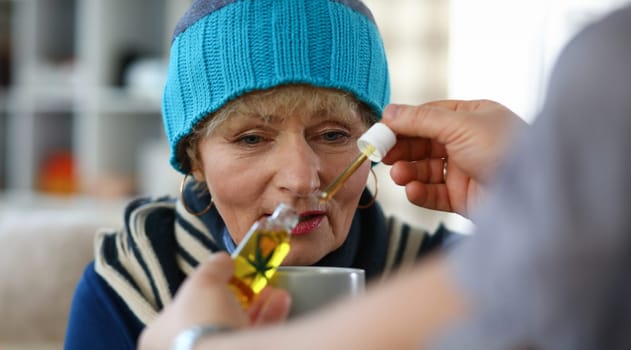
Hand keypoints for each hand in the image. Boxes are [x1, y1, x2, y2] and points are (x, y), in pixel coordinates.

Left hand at [138, 252, 290, 349]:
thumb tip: (222, 259)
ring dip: (258, 307)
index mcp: (159, 334)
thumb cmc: (201, 320)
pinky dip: (268, 318)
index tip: (225, 277)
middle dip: (237, 297)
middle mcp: (183, 346)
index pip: (181, 308)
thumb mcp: (203, 281)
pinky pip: (253, 335)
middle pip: (213, 317)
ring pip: (235, 327)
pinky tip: (280, 301)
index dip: (204, 289)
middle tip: (252, 283)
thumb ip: (213, 267)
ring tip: (272, 290)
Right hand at [381, 100, 526, 216]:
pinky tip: (413, 191)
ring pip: (425, 170)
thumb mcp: (460, 125)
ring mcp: (464, 170)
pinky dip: (420, 193)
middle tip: (382, 156)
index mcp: (470, 117)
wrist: (535, 195)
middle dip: (402, 150)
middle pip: (422, 144)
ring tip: (399, 175)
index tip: (379, 132)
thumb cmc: (506, 149)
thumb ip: (421, 119)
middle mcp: (467, 142)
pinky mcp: (463, 197)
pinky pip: (433, 194)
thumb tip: (388, 111)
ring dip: (408, 172)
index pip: (427, 117)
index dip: (402, 124)